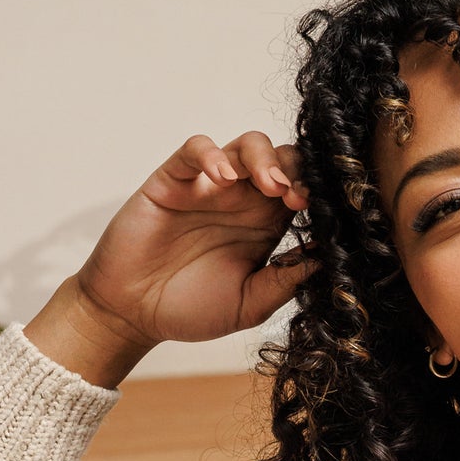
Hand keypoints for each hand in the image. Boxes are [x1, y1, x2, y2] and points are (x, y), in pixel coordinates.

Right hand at [72, 132, 317, 345]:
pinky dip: (211, 154)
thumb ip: (285, 282)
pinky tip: (222, 177)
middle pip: (282, 159)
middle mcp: (242, 201)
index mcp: (265, 226)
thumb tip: (326, 260)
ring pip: (245, 145)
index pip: (301, 191)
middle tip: (296, 197)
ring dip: (264, 158)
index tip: (320, 213)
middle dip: (296, 170)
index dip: (315, 194)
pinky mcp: (173, 180)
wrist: (133, 314)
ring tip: (270, 185)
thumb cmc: (190, 310)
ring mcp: (208, 187)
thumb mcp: (249, 305)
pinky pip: (194, 149)